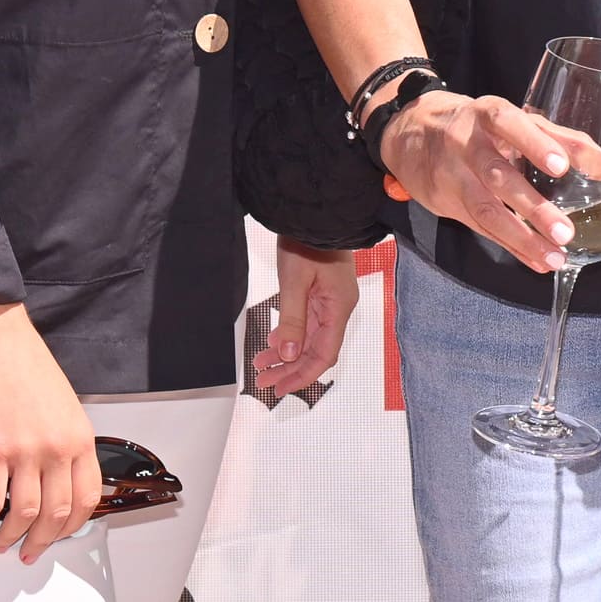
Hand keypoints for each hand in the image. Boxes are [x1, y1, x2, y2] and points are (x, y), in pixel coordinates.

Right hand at [0, 300, 98, 564]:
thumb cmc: (28, 368)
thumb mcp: (65, 407)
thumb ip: (66, 444)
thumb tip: (57, 482)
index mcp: (81, 439)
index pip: (87, 499)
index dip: (72, 526)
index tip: (59, 535)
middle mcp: (58, 449)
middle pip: (56, 514)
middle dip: (41, 541)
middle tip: (28, 552)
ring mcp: (26, 451)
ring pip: (23, 515)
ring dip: (10, 538)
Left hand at [253, 241, 360, 399]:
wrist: (313, 213)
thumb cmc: (307, 241)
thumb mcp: (294, 281)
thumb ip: (293, 320)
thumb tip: (290, 356)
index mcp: (339, 308)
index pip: (324, 355)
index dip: (302, 376)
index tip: (280, 388)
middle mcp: (338, 308)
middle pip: (316, 351)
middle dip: (291, 369)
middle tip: (265, 382)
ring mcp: (330, 301)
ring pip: (310, 339)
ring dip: (287, 354)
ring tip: (262, 365)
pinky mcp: (320, 294)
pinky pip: (307, 324)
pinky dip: (290, 336)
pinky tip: (273, 343)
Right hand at [378, 92, 600, 277]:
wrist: (411, 132)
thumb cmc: (479, 125)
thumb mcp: (516, 122)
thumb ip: (564, 140)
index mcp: (487, 114)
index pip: (510, 124)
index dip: (535, 144)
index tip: (561, 167)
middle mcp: (466, 143)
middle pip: (497, 176)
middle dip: (532, 206)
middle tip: (565, 231)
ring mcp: (452, 175)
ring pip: (485, 210)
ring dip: (522, 237)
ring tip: (555, 257)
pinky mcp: (446, 203)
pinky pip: (481, 228)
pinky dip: (511, 247)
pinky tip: (537, 262)